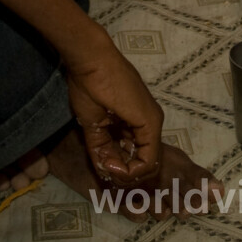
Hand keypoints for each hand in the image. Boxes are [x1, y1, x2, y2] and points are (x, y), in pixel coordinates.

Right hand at [64, 35, 163, 185]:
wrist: (90, 65)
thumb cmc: (88, 88)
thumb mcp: (94, 126)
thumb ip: (102, 149)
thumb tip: (106, 171)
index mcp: (137, 124)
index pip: (136, 158)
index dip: (119, 170)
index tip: (102, 165)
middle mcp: (150, 125)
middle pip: (144, 165)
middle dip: (123, 176)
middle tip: (105, 169)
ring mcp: (153, 123)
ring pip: (148, 166)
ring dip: (125, 175)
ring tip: (107, 166)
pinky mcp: (151, 122)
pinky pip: (148, 160)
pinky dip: (129, 169)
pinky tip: (112, 163)